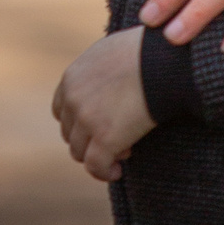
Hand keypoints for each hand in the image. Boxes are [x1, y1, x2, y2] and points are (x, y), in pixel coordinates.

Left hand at [52, 27, 153, 181]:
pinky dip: (104, 173)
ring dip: (99, 155)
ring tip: (124, 150)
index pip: (61, 110)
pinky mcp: (105, 138)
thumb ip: (98, 70)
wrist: (162, 60)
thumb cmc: (146, 52)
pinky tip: (118, 171)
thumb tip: (106, 81)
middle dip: (90, 139)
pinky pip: (96, 166)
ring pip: (79, 152)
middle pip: (70, 133)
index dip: (79, 122)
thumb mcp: (110, 53)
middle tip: (118, 137)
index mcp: (71, 77)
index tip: (100, 124)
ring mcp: (86, 120)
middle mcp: (73, 99)